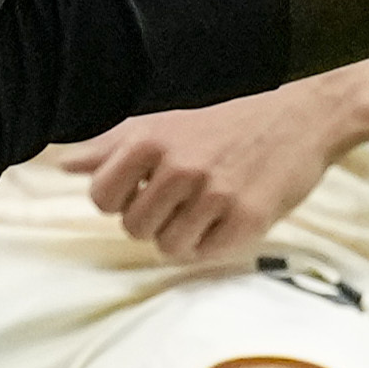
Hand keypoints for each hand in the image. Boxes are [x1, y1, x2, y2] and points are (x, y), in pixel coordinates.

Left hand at [48, 77, 365, 269]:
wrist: (304, 112)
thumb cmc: (228, 116)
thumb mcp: (166, 120)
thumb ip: (113, 144)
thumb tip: (64, 165)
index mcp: (152, 140)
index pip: (101, 198)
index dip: (119, 201)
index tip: (143, 190)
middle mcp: (180, 166)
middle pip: (134, 227)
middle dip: (152, 220)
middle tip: (180, 200)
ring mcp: (215, 194)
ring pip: (167, 247)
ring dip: (181, 236)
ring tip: (202, 211)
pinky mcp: (248, 218)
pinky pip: (206, 255)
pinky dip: (210, 245)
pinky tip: (224, 219)